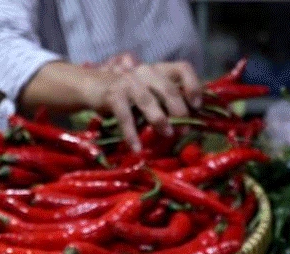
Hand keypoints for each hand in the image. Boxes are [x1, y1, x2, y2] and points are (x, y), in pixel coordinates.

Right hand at [86, 61, 201, 151]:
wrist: (92, 85)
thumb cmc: (126, 92)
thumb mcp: (149, 90)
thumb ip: (166, 99)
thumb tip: (188, 121)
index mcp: (158, 70)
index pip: (182, 68)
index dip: (193, 85)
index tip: (197, 105)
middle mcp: (146, 72)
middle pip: (168, 89)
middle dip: (179, 111)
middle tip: (184, 130)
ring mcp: (128, 82)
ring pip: (148, 101)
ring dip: (160, 119)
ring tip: (167, 135)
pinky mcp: (113, 95)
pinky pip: (125, 117)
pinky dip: (132, 134)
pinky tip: (136, 148)